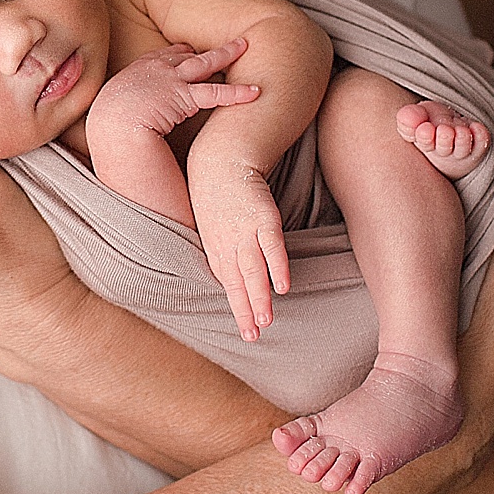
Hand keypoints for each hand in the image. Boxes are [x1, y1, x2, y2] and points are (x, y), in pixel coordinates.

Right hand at [84, 39, 259, 139]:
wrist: (110, 128)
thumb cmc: (107, 128)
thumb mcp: (109, 113)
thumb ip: (123, 113)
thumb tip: (126, 125)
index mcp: (133, 74)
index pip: (159, 57)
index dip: (177, 53)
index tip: (187, 50)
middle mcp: (152, 70)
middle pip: (183, 52)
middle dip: (202, 47)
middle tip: (218, 41)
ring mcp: (169, 79)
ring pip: (204, 62)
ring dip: (225, 53)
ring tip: (243, 46)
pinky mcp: (184, 96)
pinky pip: (216, 93)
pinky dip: (237, 93)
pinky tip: (254, 92)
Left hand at [187, 159, 289, 341]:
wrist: (221, 156)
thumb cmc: (217, 191)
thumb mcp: (211, 223)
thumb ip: (223, 248)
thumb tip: (234, 270)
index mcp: (215, 246)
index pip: (228, 283)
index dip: (237, 307)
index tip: (246, 331)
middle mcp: (227, 243)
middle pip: (237, 282)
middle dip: (245, 311)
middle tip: (253, 336)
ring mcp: (244, 230)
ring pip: (252, 269)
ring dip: (258, 297)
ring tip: (266, 321)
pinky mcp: (263, 215)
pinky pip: (271, 245)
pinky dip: (277, 266)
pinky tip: (283, 286)